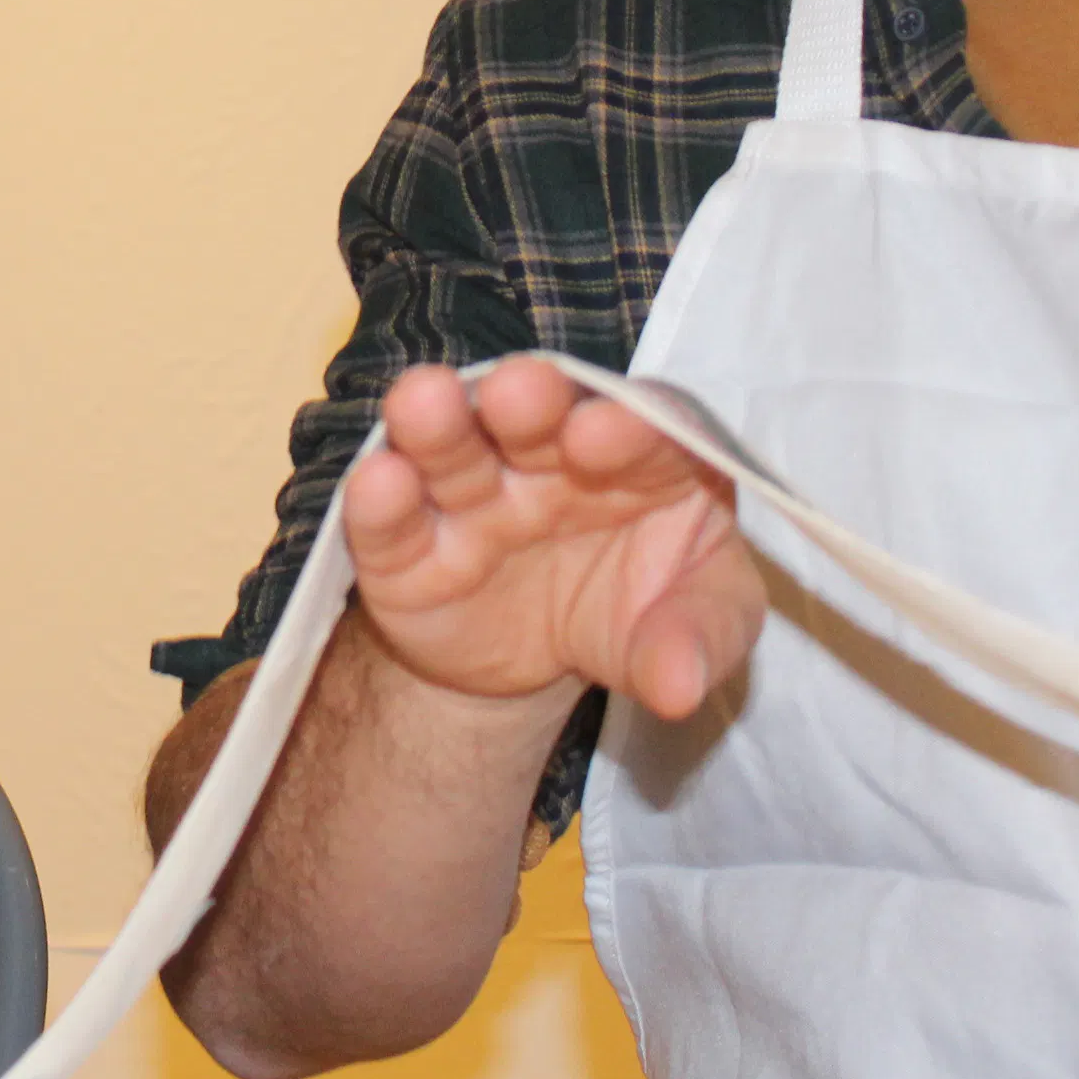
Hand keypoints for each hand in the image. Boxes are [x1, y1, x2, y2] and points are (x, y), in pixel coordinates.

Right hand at [344, 357, 763, 717]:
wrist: (539, 665)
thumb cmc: (642, 616)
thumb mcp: (699, 627)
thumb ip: (698, 640)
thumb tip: (681, 688)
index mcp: (637, 459)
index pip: (641, 427)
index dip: (624, 427)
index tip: (607, 432)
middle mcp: (548, 461)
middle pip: (534, 419)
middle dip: (526, 400)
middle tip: (519, 390)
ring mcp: (471, 501)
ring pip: (450, 452)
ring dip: (437, 426)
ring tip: (424, 400)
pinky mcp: (405, 552)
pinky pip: (387, 524)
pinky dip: (379, 503)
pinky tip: (379, 479)